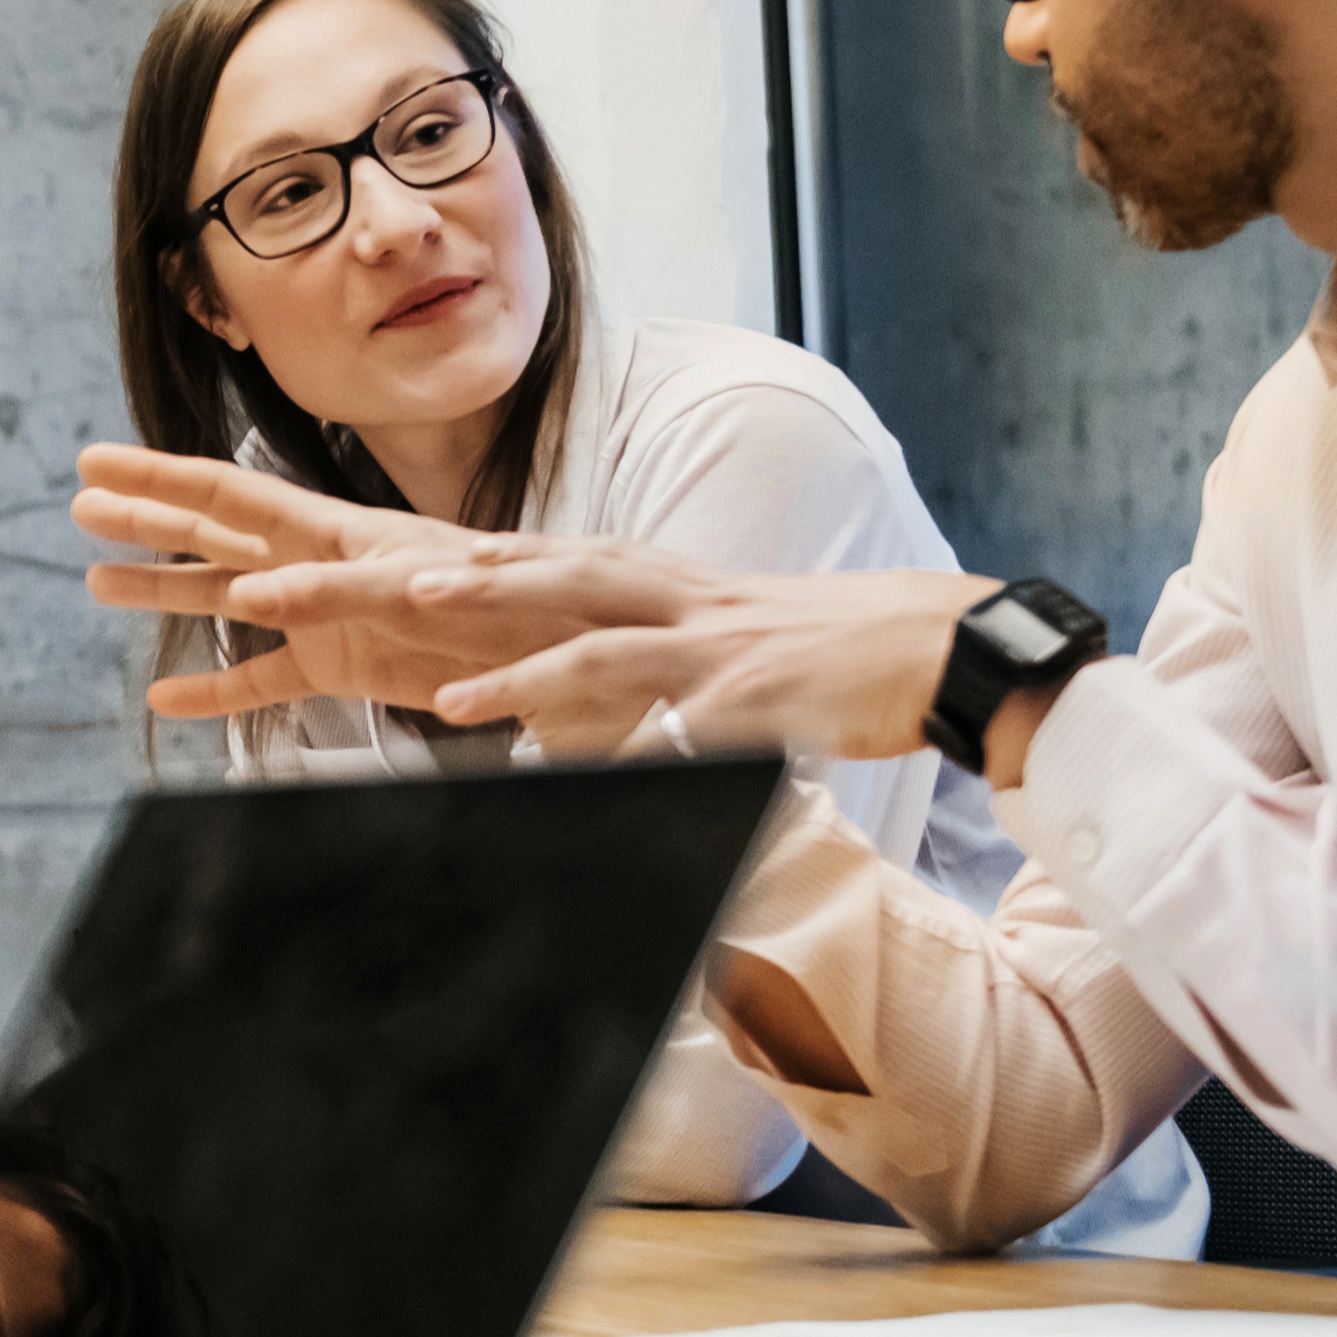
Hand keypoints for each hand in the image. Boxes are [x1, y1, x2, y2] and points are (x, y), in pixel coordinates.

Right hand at [70, 443, 605, 717]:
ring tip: (95, 584)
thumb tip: (253, 597)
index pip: (230, 496)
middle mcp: (320, 562)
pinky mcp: (344, 668)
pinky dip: (217, 689)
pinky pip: (265, 681)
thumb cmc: (516, 606)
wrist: (573, 649)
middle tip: (78, 501)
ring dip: (164, 590)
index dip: (159, 478)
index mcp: (338, 530)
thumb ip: (341, 594)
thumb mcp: (431, 590)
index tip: (96, 463)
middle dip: (148, 515)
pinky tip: (166, 699)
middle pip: (215, 531)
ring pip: (225, 599)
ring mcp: (325, 616)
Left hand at [415, 551, 1003, 762]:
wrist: (940, 642)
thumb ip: (659, 658)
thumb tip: (595, 703)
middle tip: (396, 587)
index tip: (409, 556)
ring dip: (522, 675)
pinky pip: (685, 733)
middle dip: (468, 585)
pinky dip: (636, 756)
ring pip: (602, 651)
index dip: (487, 558)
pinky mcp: (760, 702)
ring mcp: (718, 650)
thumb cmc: (829, 648)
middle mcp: (682, 603)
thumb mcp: (730, 638)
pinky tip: (590, 781)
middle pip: (555, 580)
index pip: (560, 558)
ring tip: (451, 700)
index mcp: (672, 584)